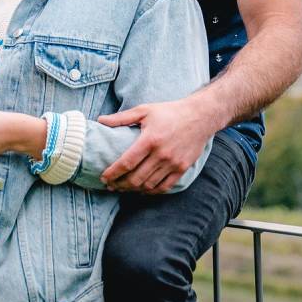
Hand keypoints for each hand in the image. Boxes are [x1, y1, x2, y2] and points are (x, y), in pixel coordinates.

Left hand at [97, 99, 216, 193]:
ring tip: (123, 188)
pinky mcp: (182, 168)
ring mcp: (173, 163)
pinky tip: (142, 189)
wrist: (200, 116)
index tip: (103, 177)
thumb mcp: (144, 110)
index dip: (113, 173)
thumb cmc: (169, 112)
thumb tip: (100, 120)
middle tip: (110, 185)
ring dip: (133, 189)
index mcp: (149, 140)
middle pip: (136, 178)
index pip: (126, 162)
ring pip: (149, 185)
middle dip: (120, 184)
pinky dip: (151, 191)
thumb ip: (121, 118)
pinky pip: (164, 186)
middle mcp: (161, 154)